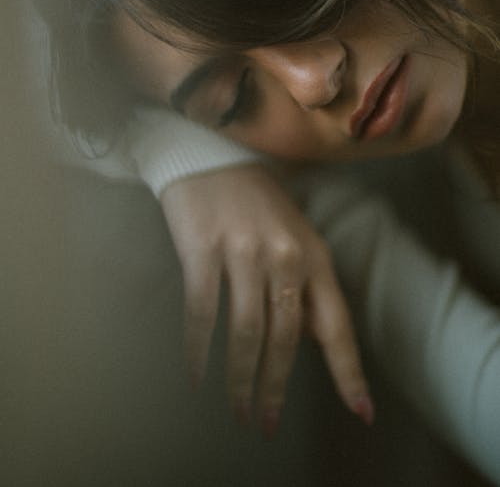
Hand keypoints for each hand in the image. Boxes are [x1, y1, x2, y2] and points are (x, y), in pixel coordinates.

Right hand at [160, 163, 372, 434]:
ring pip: (246, 333)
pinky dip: (197, 351)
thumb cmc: (256, 201)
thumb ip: (306, 286)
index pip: (336, 323)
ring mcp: (243, 251)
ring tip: (235, 409)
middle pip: (285, 338)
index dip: (349, 370)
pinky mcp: (202, 249)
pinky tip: (195, 375)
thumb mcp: (296, 238)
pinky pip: (202, 313)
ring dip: (240, 379)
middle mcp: (285, 255)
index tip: (361, 411)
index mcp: (313, 254)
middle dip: (275, 388)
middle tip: (264, 423)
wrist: (211, 154)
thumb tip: (312, 338)